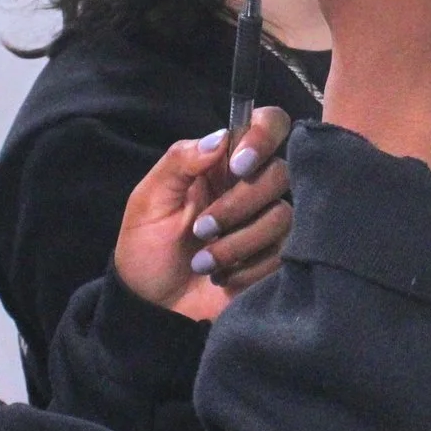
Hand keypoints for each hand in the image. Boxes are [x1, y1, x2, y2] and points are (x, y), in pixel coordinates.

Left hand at [111, 108, 293, 321]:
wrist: (153, 306)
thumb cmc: (146, 248)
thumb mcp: (149, 200)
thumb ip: (179, 160)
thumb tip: (221, 137)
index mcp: (222, 164)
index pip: (267, 124)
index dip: (263, 136)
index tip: (237, 165)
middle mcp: (251, 187)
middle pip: (278, 173)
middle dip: (238, 204)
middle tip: (201, 229)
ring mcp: (266, 223)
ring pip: (282, 215)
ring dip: (237, 241)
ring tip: (204, 261)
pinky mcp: (276, 258)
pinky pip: (283, 252)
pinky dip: (247, 267)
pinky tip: (221, 277)